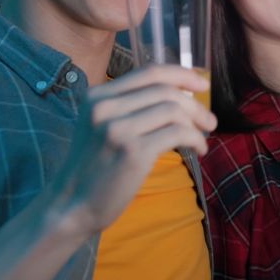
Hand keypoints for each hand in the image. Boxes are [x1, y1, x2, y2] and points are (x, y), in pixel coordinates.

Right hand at [43, 64, 215, 236]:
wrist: (70, 206)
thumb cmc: (93, 168)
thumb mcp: (101, 127)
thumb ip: (129, 107)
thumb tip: (181, 94)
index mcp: (97, 96)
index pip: (149, 72)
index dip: (181, 74)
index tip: (201, 84)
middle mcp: (105, 107)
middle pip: (165, 90)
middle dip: (195, 104)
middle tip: (210, 121)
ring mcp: (117, 128)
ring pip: (173, 110)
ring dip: (197, 123)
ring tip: (203, 139)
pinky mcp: (132, 151)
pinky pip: (177, 133)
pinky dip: (195, 139)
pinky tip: (198, 150)